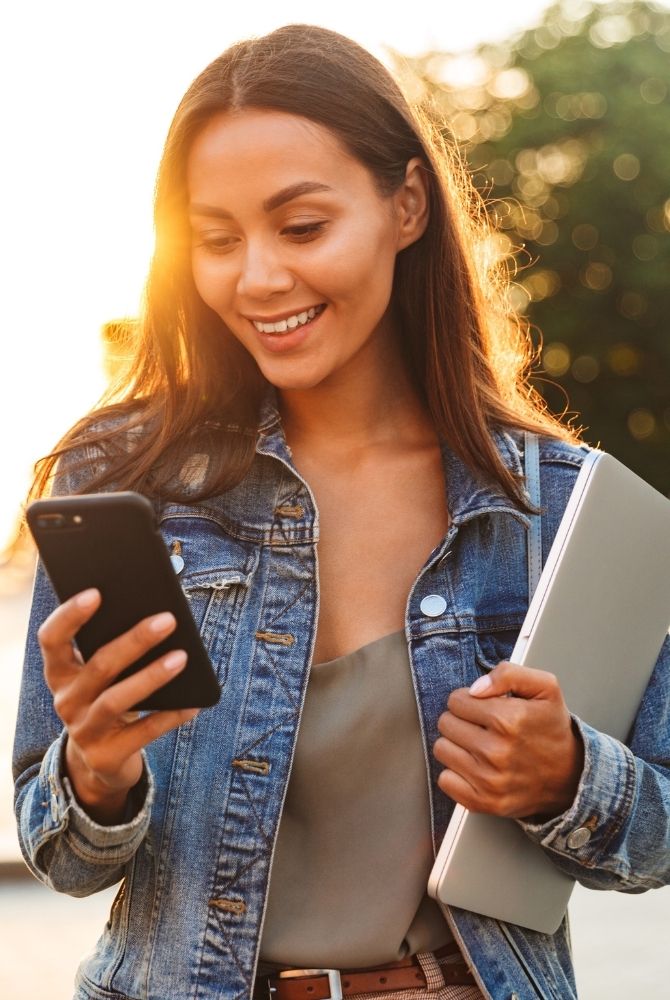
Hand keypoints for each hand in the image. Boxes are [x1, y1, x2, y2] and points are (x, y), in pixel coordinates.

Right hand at [39, 588, 198, 823]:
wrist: (101, 762)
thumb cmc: (108, 698)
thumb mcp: (103, 676)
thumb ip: (115, 648)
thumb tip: (158, 616)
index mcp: (60, 673)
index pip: (52, 640)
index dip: (70, 616)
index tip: (96, 593)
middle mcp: (66, 700)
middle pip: (98, 666)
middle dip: (134, 641)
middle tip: (168, 619)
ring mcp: (84, 731)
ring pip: (117, 700)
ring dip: (152, 676)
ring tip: (182, 657)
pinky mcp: (106, 757)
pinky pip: (143, 732)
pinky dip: (170, 716)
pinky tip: (193, 703)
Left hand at [433, 662, 583, 819]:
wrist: (572, 777)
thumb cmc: (552, 729)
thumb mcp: (545, 688)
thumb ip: (508, 674)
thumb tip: (475, 688)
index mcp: (508, 720)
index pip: (456, 700)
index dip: (469, 700)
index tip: (485, 708)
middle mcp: (496, 751)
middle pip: (445, 723)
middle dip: (461, 720)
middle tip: (482, 727)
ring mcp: (488, 780)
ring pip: (442, 749)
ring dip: (457, 745)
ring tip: (479, 745)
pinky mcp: (483, 802)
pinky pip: (445, 780)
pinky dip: (456, 773)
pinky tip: (475, 767)